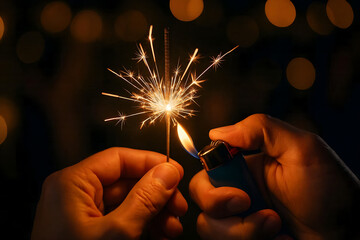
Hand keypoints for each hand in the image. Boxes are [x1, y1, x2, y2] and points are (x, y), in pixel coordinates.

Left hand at [32, 147, 187, 239]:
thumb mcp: (116, 233)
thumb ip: (144, 200)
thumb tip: (168, 172)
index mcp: (72, 183)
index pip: (118, 158)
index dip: (151, 163)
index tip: (176, 173)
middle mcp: (74, 194)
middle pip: (125, 181)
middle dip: (156, 195)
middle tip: (179, 208)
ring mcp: (80, 214)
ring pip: (126, 202)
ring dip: (153, 213)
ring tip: (172, 229)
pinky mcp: (88, 231)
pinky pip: (119, 219)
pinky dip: (141, 225)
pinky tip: (159, 235)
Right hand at [189, 114, 359, 239]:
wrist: (346, 233)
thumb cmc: (331, 191)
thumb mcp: (301, 149)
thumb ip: (261, 129)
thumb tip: (217, 132)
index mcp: (246, 165)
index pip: (206, 166)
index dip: (212, 180)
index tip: (238, 192)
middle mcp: (237, 189)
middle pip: (201, 196)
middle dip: (222, 208)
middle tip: (253, 208)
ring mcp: (240, 217)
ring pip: (209, 225)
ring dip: (243, 231)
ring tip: (276, 227)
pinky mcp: (245, 237)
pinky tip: (277, 238)